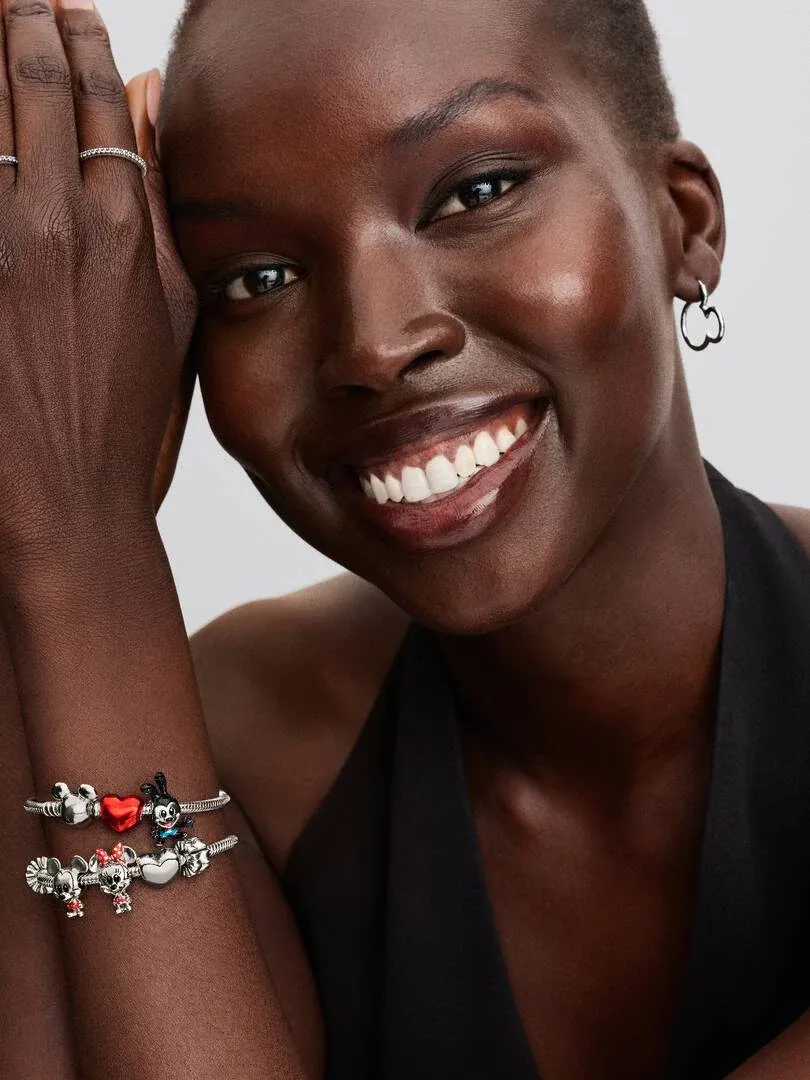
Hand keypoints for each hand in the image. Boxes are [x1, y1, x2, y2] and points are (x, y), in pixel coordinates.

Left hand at [0, 0, 196, 561]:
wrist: (65, 503)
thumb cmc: (122, 424)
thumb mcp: (168, 318)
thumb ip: (160, 214)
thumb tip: (149, 118)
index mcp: (125, 234)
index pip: (100, 105)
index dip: (78, 41)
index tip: (63, 7)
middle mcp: (59, 225)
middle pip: (29, 87)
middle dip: (15, 22)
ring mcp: (0, 248)